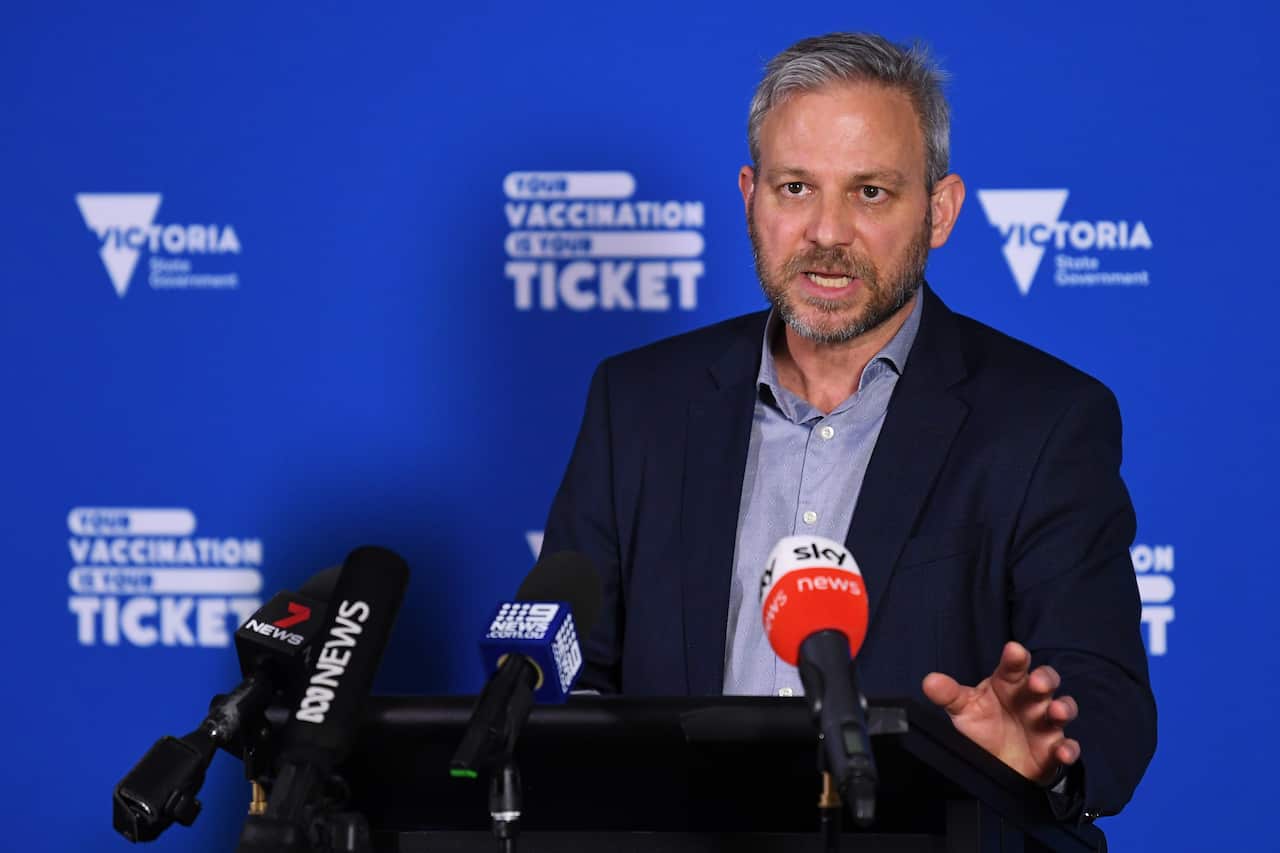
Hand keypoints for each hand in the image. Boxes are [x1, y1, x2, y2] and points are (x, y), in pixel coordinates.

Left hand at [922, 641, 1079, 784]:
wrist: (997, 762)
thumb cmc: (983, 725)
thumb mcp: (963, 709)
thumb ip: (948, 695)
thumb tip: (929, 681)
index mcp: (1008, 684)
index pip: (1014, 666)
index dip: (1015, 658)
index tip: (1014, 650)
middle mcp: (1031, 699)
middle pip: (1045, 681)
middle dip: (1045, 679)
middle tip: (1036, 682)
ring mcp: (1045, 723)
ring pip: (1063, 709)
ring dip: (1063, 708)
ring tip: (1055, 712)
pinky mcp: (1053, 749)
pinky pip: (1067, 747)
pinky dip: (1068, 750)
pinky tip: (1063, 751)